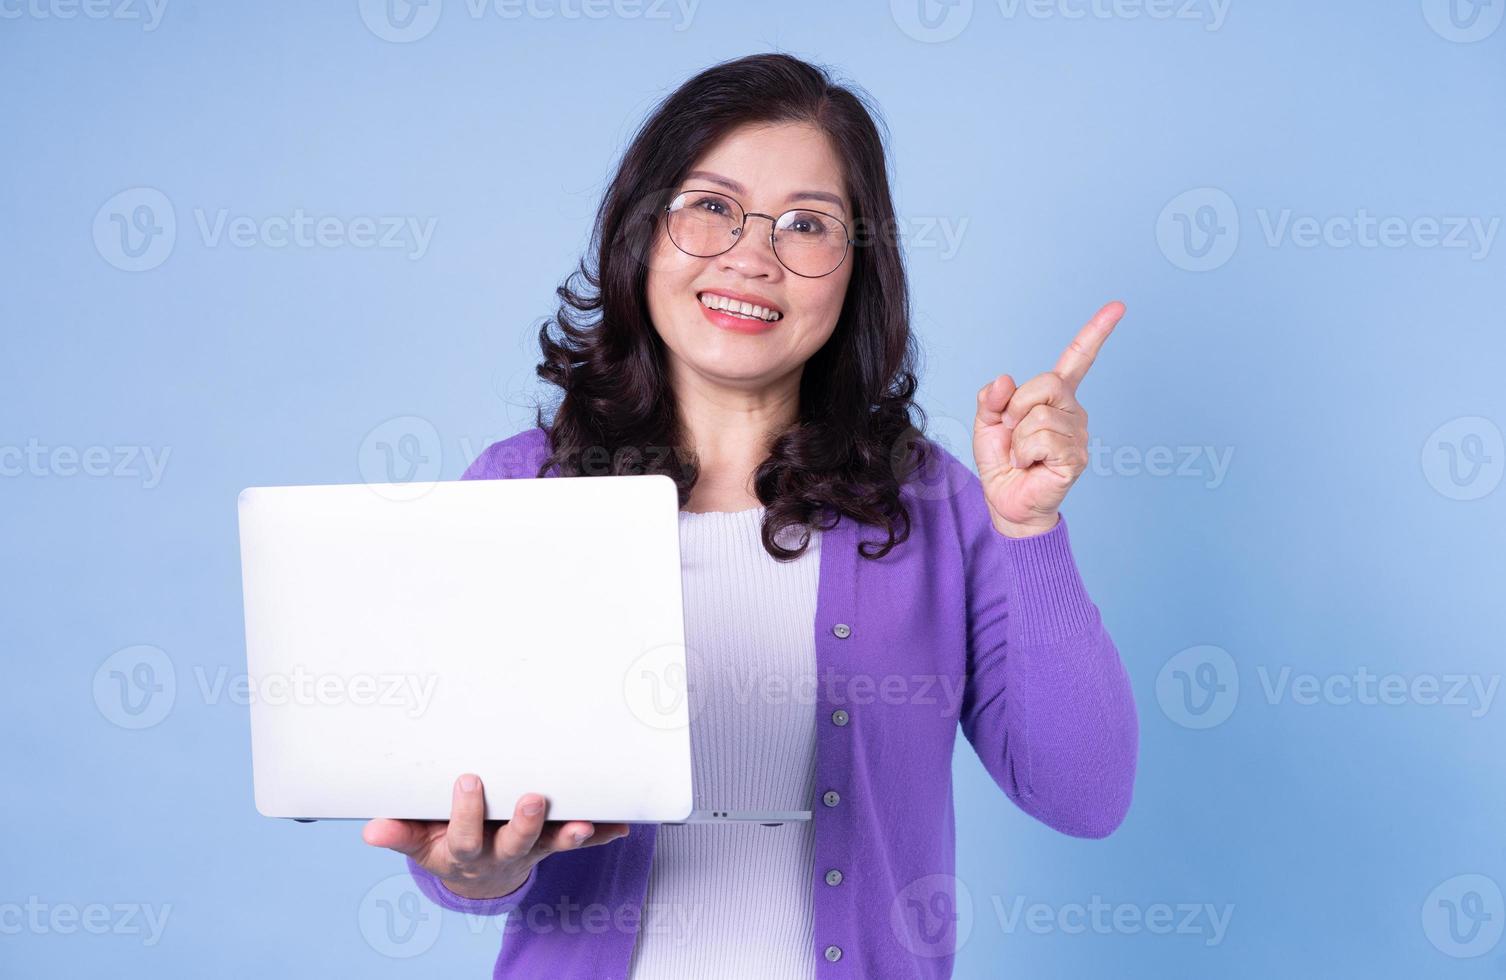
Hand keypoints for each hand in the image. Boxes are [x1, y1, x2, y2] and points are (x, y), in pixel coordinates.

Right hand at [362, 774, 628, 900]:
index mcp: (467, 851)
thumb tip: (371, 830)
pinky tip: (622, 825)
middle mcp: (503, 852)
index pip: (465, 838)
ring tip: (585, 823)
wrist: (477, 873)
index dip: (467, 814)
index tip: (467, 781)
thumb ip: (400, 834)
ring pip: (553, 843)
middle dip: (526, 822)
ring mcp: (532, 848)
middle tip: (535, 798)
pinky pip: (581, 839)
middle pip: (517, 843)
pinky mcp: (553, 841)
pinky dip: (602, 833)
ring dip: (571, 834)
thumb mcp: (420, 843)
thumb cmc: (447, 844)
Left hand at [973, 301, 1123, 536]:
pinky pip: (1042, 439)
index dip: (1096, 331)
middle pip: (1046, 382)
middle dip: (1016, 406)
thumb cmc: (1003, 462)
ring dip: (1018, 437)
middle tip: (1012, 431)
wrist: (1007, 502)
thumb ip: (991, 398)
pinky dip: (1024, 452)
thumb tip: (1004, 380)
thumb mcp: (987, 422)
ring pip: (1039, 415)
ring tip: (1022, 455)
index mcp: (1054, 398)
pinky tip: (1030, 465)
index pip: (1078, 359)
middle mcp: (1073, 411)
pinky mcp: (1076, 457)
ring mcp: (1078, 434)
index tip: (1118, 306)